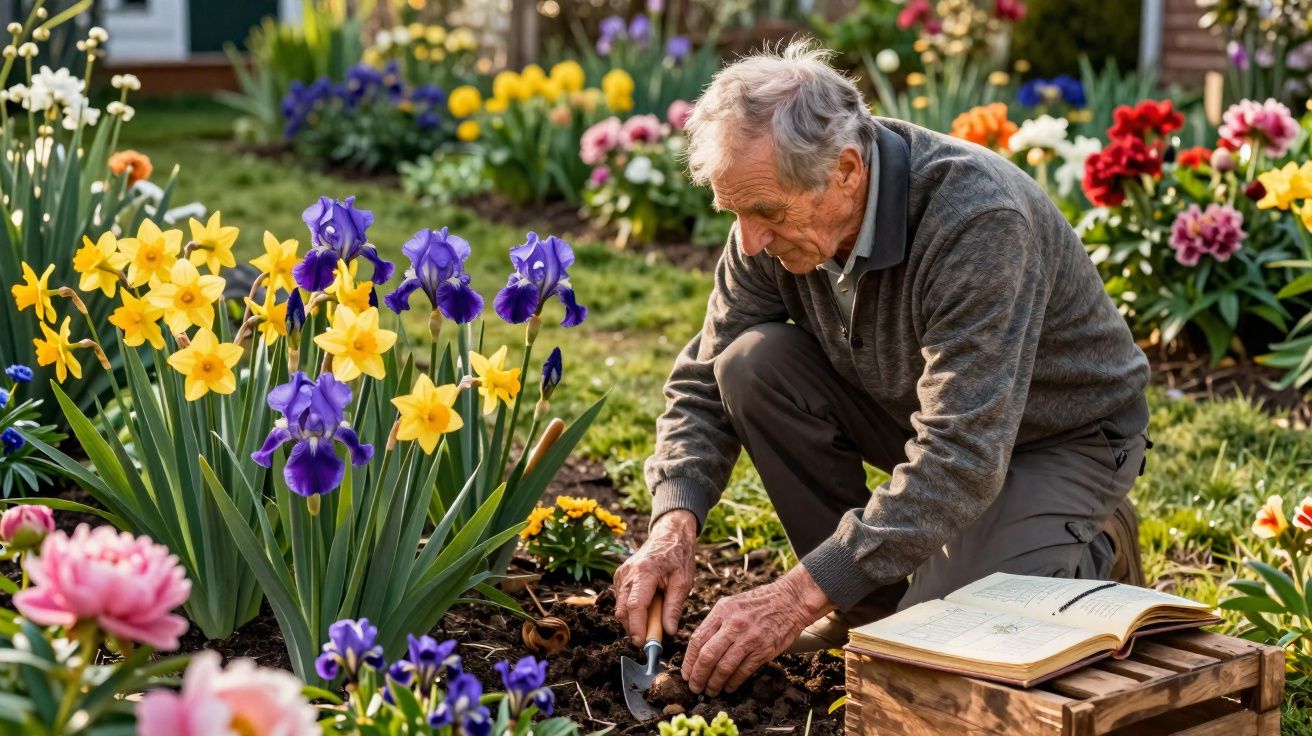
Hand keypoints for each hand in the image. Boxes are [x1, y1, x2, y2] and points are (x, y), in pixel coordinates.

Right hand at [613, 509, 696, 644]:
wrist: (668, 535)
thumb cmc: (678, 557)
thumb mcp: (683, 582)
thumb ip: (674, 608)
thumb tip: (668, 632)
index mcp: (645, 572)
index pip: (636, 606)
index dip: (637, 627)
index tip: (642, 643)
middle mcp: (628, 573)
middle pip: (623, 610)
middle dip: (634, 628)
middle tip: (652, 637)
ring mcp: (621, 575)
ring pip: (621, 607)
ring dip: (634, 619)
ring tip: (655, 613)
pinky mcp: (619, 577)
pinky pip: (622, 601)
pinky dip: (632, 609)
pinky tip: (648, 604)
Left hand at [681, 565, 832, 696]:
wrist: (790, 600)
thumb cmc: (758, 603)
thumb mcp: (731, 604)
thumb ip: (715, 623)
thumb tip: (698, 648)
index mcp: (722, 612)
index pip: (697, 640)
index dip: (689, 661)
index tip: (686, 673)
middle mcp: (733, 625)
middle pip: (708, 656)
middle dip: (698, 676)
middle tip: (695, 687)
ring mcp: (749, 638)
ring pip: (724, 667)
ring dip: (714, 683)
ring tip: (710, 691)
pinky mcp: (764, 650)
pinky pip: (743, 671)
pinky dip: (733, 683)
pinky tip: (728, 687)